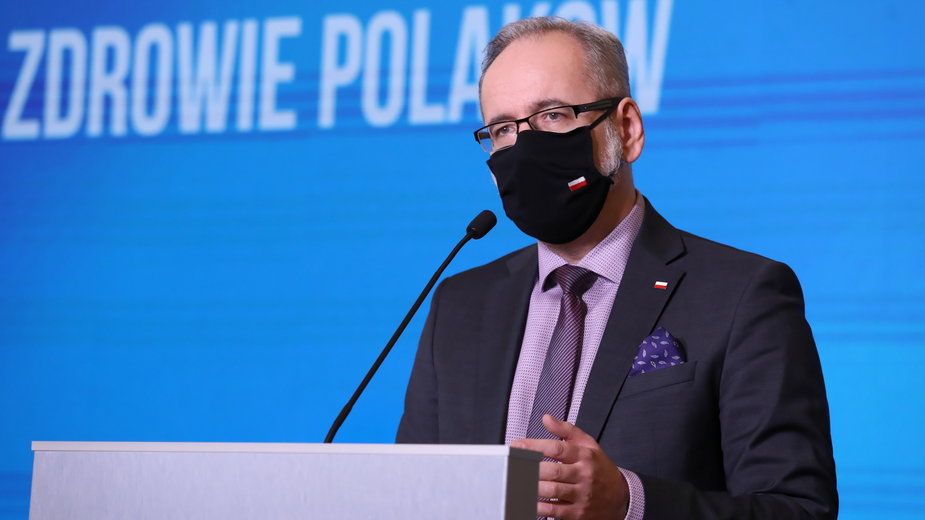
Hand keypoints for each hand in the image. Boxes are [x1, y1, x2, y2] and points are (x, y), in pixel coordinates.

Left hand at [511, 415, 628, 519]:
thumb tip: (546, 418)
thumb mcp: (588, 444)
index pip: (557, 448)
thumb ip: (566, 430)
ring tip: (516, 480)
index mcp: (585, 455)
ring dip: (532, 486)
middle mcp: (584, 475)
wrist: (620, 496)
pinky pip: (555, 510)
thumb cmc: (599, 467)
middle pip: (553, 471)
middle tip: (513, 464)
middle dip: (530, 468)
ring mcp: (582, 495)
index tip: (517, 445)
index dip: (535, 446)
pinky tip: (528, 500)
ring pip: (552, 491)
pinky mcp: (578, 513)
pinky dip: (539, 506)